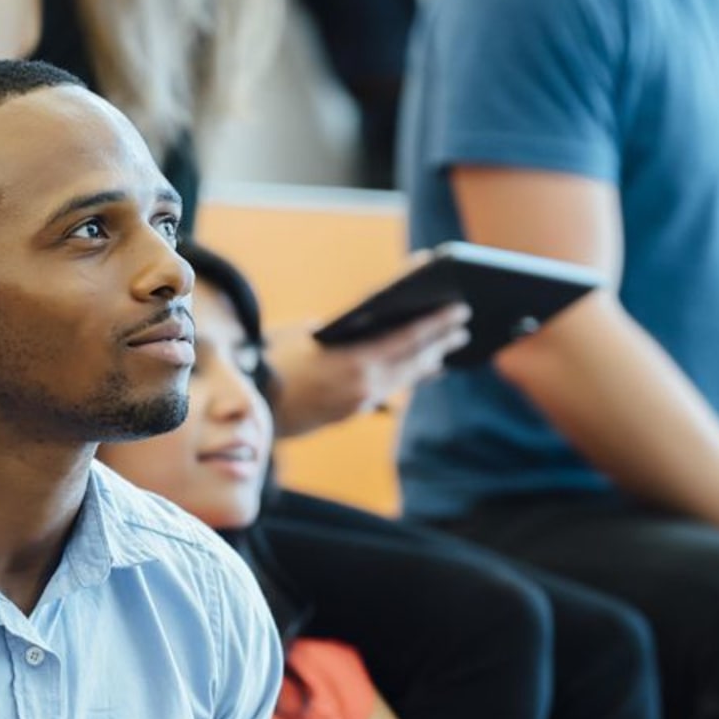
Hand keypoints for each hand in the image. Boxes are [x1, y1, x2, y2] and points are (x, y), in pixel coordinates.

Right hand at [268, 303, 470, 436]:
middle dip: (441, 340)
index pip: (407, 336)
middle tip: (464, 324)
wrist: (254, 401)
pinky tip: (421, 367)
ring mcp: (361, 400)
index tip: (459, 308)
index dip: (436, 322)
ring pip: (405, 376)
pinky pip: (390, 388)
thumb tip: (378, 326)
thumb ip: (349, 331)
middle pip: (413, 358)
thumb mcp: (312, 331)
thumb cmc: (277, 356)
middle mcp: (364, 382)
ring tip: (451, 346)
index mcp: (356, 358)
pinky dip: (408, 375)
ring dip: (430, 359)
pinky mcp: (354, 410)